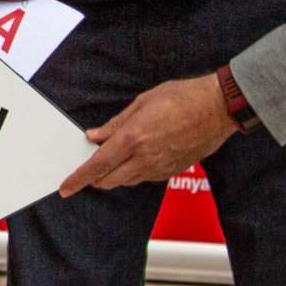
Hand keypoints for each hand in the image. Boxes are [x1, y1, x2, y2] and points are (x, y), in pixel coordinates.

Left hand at [62, 73, 234, 195]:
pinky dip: (134, 172)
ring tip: (114, 157)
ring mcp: (160, 167)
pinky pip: (145, 178)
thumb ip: (116, 123)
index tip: (66, 187)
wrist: (218, 108)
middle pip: (109, 180)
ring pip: (127, 181)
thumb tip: (95, 136)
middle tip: (88, 169)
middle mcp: (145, 157)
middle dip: (94, 178)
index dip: (79, 179)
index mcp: (133, 138)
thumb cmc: (183, 97)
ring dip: (114, 175)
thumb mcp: (143, 102)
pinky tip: (138, 157)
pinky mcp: (172, 171)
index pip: (98, 166)